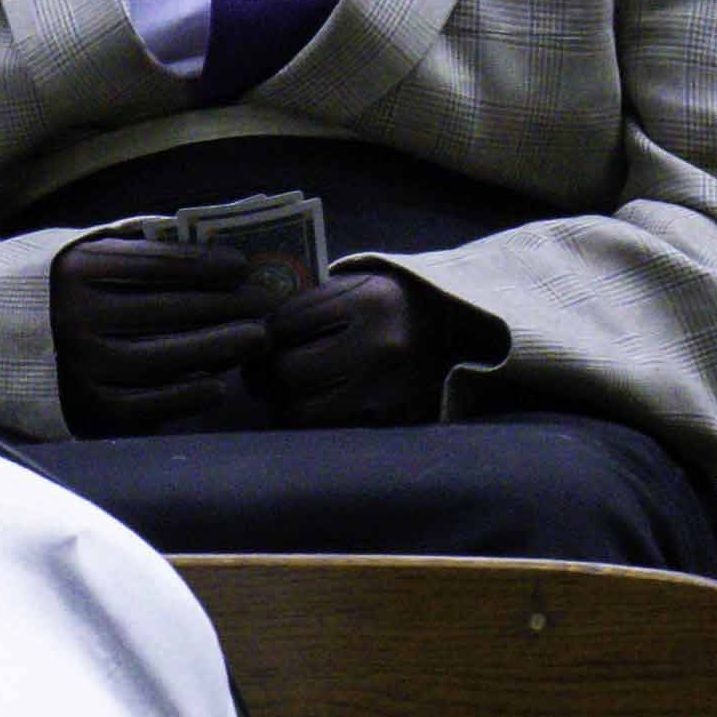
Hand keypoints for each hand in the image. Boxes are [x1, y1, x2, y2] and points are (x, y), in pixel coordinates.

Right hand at [50, 211, 295, 432]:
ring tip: (256, 338)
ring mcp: (79, 366)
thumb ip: (130, 247)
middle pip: (166, 309)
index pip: (154, 264)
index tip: (241, 267)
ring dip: (219, 347)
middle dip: (225, 305)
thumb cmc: (55, 293)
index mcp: (75, 270)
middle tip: (264, 302)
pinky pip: (147, 404)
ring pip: (163, 357)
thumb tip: (202, 242)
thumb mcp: (77, 254)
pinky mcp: (85, 409)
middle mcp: (74, 317)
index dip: (204, 264)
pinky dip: (188, 395)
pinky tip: (218, 384)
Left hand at [250, 258, 469, 430]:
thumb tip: (255, 332)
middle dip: (265, 373)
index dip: (263, 334)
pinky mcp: (387, 421)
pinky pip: (324, 428)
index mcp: (370, 300)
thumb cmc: (396, 310)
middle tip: (261, 372)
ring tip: (283, 391)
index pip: (286, 323)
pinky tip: (308, 405)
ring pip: (299, 409)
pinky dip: (308, 419)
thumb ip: (315, 303)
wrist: (461, 340)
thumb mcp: (363, 288)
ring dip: (282, 403)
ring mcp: (385, 388)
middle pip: (288, 369)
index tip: (263, 339)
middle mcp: (380, 344)